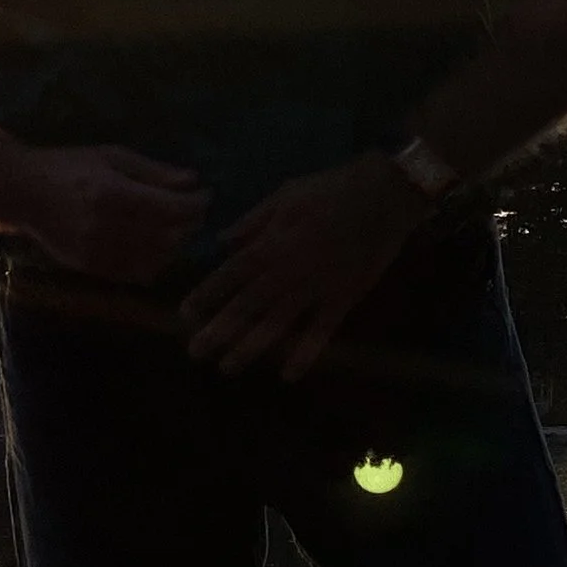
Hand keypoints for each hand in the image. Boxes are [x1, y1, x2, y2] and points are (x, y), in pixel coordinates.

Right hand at [8, 142, 209, 287]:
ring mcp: (100, 253)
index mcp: (114, 194)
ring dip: (174, 244)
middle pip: (170, 236)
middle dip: (189, 223)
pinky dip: (154, 261)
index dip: (197, 203)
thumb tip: (193, 181)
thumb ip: (154, 171)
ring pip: (158, 259)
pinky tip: (153, 244)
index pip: (173, 208)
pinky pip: (138, 273)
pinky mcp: (93, 269)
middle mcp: (109, 228)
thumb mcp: (112, 156)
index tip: (204, 193)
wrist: (24, 193)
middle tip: (191, 209)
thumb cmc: (70, 166)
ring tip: (173, 227)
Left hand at [179, 154, 424, 380]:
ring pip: (277, 324)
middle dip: (219, 330)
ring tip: (227, 368)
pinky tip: (289, 375)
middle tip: (195, 352)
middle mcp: (287, 272)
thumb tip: (222, 241)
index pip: (229, 274)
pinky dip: (306, 354)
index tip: (184, 314)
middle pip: (247, 306)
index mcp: (270, 244)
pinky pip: (322, 332)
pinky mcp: (343, 298)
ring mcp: (316, 288)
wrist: (381, 197)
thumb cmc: (328, 191)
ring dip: (250, 348)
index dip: (206, 295)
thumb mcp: (283, 196)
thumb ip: (252, 222)